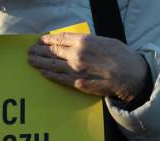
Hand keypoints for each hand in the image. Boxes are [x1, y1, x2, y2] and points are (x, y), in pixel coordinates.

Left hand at [28, 32, 149, 104]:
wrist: (129, 76)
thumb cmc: (120, 57)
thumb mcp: (105, 41)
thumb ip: (88, 42)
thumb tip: (76, 43)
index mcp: (84, 41)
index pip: (60, 38)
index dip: (48, 39)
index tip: (40, 40)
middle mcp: (77, 54)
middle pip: (53, 51)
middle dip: (39, 51)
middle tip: (30, 51)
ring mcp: (75, 69)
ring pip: (52, 65)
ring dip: (39, 62)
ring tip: (31, 60)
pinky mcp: (77, 83)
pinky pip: (59, 78)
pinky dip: (49, 75)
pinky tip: (42, 73)